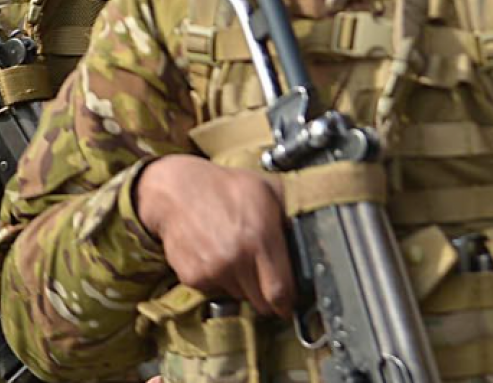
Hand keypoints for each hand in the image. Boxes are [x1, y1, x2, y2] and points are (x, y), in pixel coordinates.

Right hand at [135, 155, 294, 316]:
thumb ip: (292, 215)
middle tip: (269, 281)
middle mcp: (237, 259)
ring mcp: (214, 271)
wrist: (177, 192)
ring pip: (240, 296)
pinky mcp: (193, 278)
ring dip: (245, 286)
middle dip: (269, 297)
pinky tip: (219, 258)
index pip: (280, 290)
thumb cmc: (226, 188)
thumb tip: (316, 231)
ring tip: (240, 259)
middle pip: (262, 302)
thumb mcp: (269, 190)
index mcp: (261, 238)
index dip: (288, 303)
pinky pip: (217, 291)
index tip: (291, 305)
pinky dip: (222, 281)